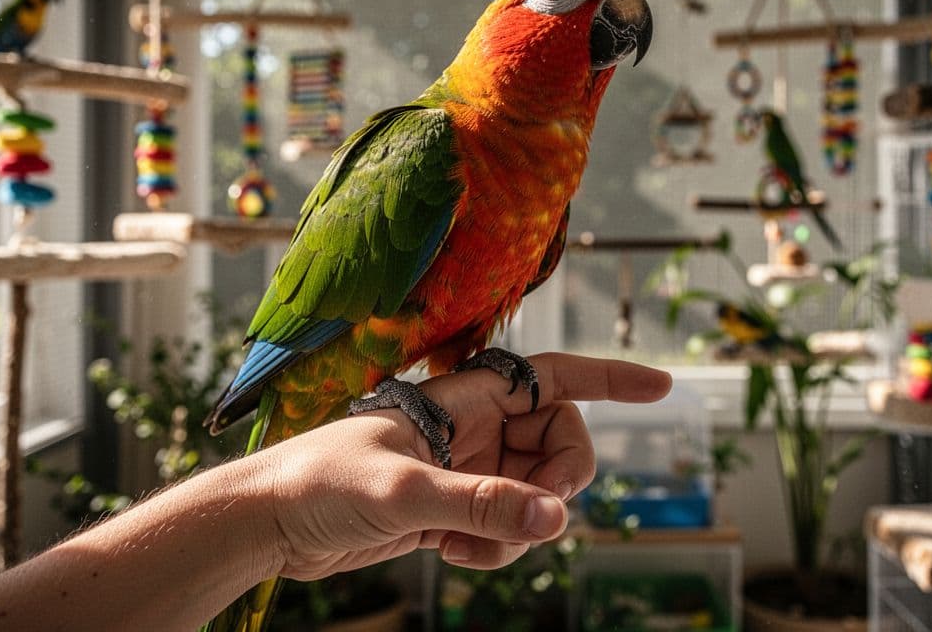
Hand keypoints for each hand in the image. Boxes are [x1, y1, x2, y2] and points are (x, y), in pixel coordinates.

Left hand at [252, 353, 670, 579]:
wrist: (270, 521)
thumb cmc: (321, 482)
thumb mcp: (403, 492)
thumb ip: (480, 505)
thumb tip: (556, 518)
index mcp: (465, 399)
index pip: (553, 377)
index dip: (610, 379)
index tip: (661, 386)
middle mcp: (473, 429)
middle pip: (558, 445)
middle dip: (559, 484)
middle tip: (538, 513)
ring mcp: (464, 470)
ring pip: (533, 496)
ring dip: (517, 529)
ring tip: (461, 545)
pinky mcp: (450, 510)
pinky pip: (505, 529)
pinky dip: (493, 549)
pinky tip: (445, 554)